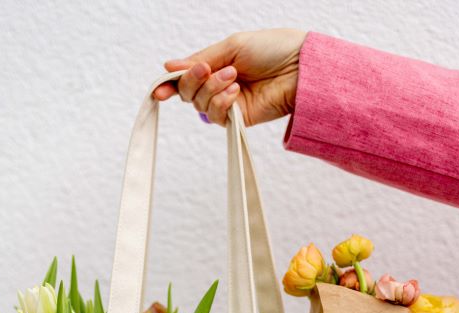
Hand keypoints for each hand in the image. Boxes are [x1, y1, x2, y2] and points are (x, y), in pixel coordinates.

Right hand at [154, 29, 305, 125]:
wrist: (299, 68)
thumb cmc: (272, 50)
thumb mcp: (231, 46)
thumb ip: (200, 59)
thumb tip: (169, 66)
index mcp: (217, 65)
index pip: (187, 77)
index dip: (170, 84)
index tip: (159, 90)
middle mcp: (220, 86)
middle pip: (188, 93)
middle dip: (192, 81)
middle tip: (207, 69)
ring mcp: (229, 104)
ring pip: (200, 105)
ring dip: (212, 89)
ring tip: (234, 77)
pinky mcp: (238, 119)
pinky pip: (215, 116)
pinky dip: (221, 102)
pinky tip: (236, 91)